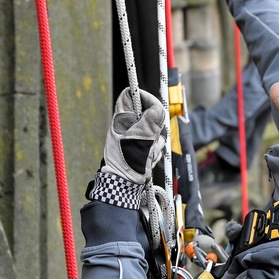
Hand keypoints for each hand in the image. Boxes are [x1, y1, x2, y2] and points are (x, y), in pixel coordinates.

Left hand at [87, 88, 166, 207]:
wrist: (124, 185)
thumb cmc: (127, 162)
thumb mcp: (140, 139)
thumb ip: (150, 120)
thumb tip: (157, 107)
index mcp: (121, 117)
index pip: (132, 94)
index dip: (144, 97)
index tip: (153, 108)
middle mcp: (127, 123)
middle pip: (149, 113)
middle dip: (154, 127)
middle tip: (148, 140)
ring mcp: (134, 135)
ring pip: (155, 129)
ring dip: (155, 142)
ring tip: (146, 154)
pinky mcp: (141, 146)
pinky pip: (156, 142)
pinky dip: (155, 150)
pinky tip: (147, 159)